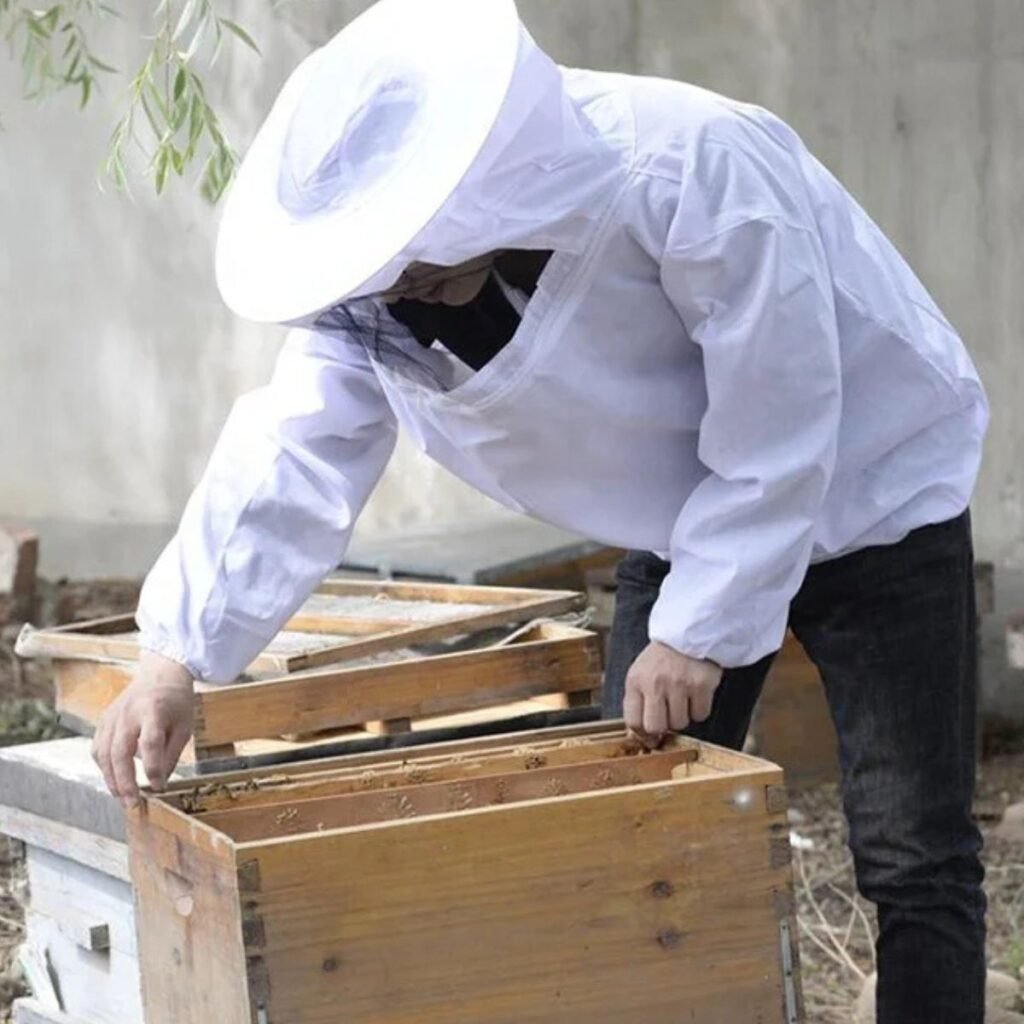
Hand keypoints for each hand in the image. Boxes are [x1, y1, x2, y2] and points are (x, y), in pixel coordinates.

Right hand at [92, 650, 194, 807]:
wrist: (159, 675)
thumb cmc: (176, 703)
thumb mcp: (184, 726)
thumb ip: (171, 754)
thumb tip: (159, 783)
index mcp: (154, 710)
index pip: (150, 743)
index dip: (153, 769)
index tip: (159, 788)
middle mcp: (128, 713)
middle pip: (120, 751)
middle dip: (125, 781)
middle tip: (132, 804)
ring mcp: (112, 716)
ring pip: (104, 753)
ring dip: (111, 779)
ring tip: (123, 798)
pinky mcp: (103, 721)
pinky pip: (98, 748)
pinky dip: (103, 767)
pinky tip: (114, 779)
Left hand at [623, 641, 722, 746]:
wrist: (688, 633)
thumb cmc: (663, 658)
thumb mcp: (640, 673)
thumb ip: (637, 700)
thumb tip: (640, 735)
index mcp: (636, 681)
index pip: (633, 721)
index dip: (642, 734)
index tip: (651, 736)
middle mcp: (655, 683)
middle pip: (655, 727)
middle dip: (663, 727)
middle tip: (669, 716)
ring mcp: (679, 684)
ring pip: (680, 724)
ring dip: (683, 716)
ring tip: (683, 697)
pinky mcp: (701, 685)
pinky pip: (700, 715)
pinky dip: (700, 709)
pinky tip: (695, 694)